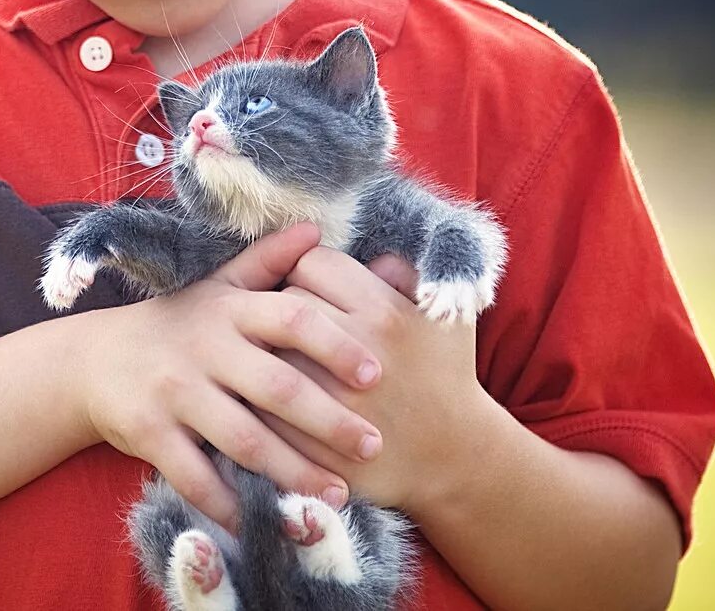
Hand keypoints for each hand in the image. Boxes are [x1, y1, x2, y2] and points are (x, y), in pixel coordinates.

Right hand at [73, 222, 388, 535]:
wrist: (92, 360)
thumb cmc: (176, 324)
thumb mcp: (216, 287)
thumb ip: (267, 262)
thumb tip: (315, 229)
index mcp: (228, 309)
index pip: (291, 318)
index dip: (335, 343)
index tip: (375, 373)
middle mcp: (203, 346)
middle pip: (277, 385)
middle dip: (330, 420)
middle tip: (374, 446)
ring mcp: (174, 391)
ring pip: (245, 439)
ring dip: (295, 473)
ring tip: (337, 496)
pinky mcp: (148, 432)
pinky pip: (196, 476)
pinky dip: (232, 505)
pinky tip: (266, 524)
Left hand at [259, 248, 497, 512]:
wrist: (453, 458)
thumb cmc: (445, 375)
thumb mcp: (444, 315)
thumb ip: (405, 274)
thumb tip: (368, 257)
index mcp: (386, 312)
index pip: (313, 263)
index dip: (310, 272)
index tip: (318, 291)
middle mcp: (357, 352)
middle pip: (285, 303)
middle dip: (287, 310)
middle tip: (298, 324)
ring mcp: (331, 400)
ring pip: (268, 350)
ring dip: (271, 350)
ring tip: (286, 354)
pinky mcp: (312, 440)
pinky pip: (263, 401)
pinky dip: (261, 394)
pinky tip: (274, 392)